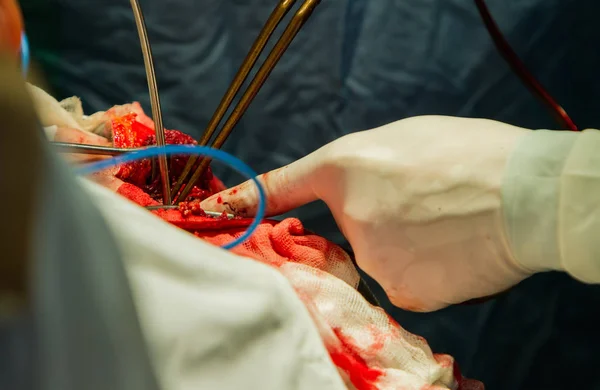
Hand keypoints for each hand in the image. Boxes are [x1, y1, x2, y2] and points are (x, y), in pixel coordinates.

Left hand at [202, 116, 534, 311]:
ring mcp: (373, 261)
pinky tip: (453, 250)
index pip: (282, 186)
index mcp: (347, 166)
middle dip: (375, 222)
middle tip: (424, 203)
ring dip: (406, 246)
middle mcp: (349, 218)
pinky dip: (426, 268)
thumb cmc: (470, 153)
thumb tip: (357, 197)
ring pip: (380, 259)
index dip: (245, 199)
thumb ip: (366, 169)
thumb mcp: (406, 139)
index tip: (215, 212)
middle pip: (348, 231)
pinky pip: (404, 282)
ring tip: (447, 223)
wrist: (526, 195)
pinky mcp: (403, 293)